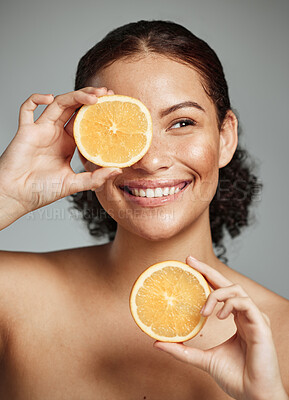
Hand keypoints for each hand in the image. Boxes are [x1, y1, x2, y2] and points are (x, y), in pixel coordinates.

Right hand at [0, 87, 121, 226]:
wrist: (17, 196)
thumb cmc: (41, 191)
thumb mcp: (73, 184)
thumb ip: (94, 178)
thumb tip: (117, 170)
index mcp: (68, 144)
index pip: (85, 121)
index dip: (98, 112)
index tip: (113, 105)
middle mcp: (56, 134)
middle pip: (74, 107)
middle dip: (90, 97)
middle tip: (107, 93)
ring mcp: (41, 130)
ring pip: (58, 104)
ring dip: (74, 96)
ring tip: (93, 96)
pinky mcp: (26, 130)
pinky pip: (26, 109)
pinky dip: (35, 99)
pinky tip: (49, 98)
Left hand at [154, 256, 287, 399]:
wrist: (254, 396)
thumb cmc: (235, 377)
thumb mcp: (203, 359)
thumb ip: (183, 351)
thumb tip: (157, 343)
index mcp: (236, 319)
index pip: (220, 291)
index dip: (206, 277)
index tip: (189, 266)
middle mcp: (245, 314)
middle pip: (227, 283)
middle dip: (208, 270)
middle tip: (189, 261)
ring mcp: (254, 318)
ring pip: (236, 290)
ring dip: (216, 294)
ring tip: (203, 310)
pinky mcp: (260, 325)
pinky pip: (245, 303)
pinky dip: (230, 304)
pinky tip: (219, 315)